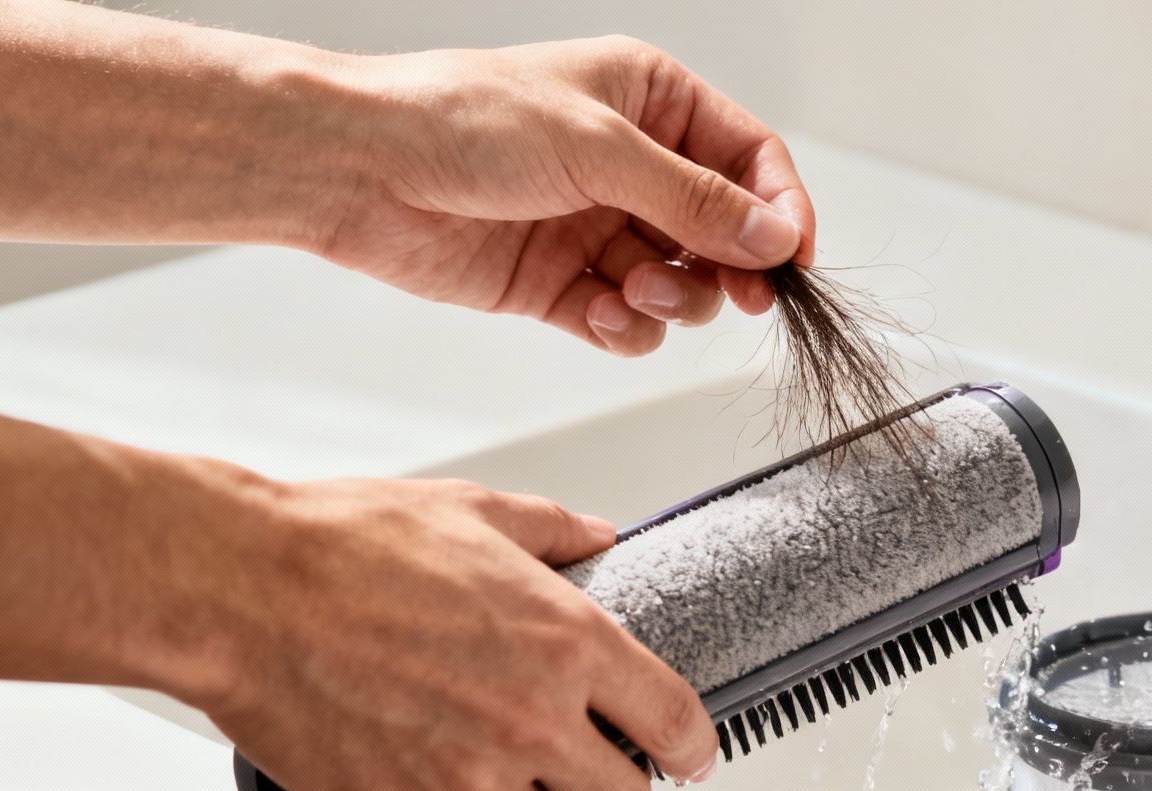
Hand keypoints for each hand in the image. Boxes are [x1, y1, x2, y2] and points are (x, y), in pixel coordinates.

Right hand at [202, 474, 719, 790]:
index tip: (687, 758)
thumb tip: (599, 539)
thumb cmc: (343, 543)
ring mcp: (468, 776)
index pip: (676, 723)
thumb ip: (551, 531)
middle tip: (588, 778)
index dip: (692, 750)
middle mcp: (533, 717)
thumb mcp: (472, 512)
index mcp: (568, 640)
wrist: (238, 587)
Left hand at [319, 37, 815, 354]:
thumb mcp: (598, 148)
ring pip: (681, 285)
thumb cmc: (461, 120)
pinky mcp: (563, 284)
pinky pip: (628, 322)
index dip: (780, 209)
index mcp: (650, 101)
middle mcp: (631, 164)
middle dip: (729, 268)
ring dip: (670, 299)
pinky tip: (594, 311)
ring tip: (630, 288)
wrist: (359, 169)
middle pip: (724, 232)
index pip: (749, 159)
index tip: (793, 261)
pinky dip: (624, 328)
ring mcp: (598, 227)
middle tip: (740, 297)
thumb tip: (774, 235)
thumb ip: (694, 199)